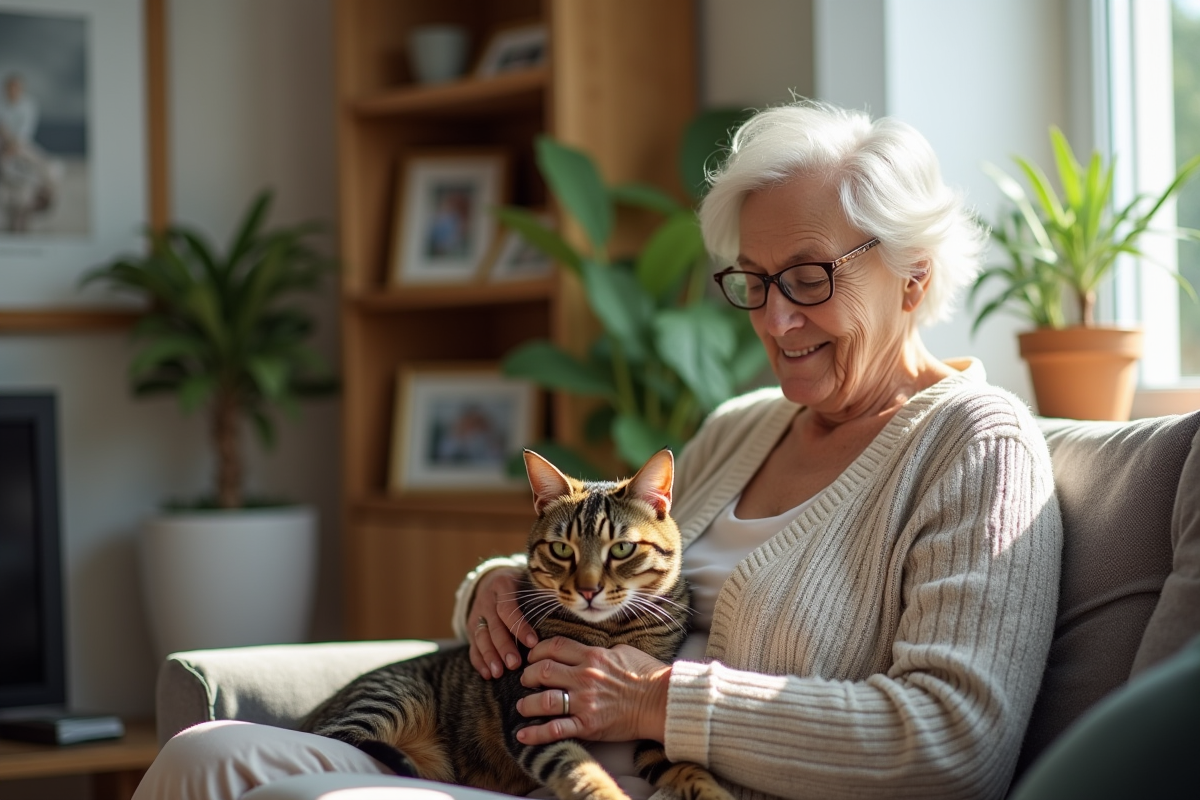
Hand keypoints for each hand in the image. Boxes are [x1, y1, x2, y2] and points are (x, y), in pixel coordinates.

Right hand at [468, 567, 537, 678]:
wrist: (492, 578)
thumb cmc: (521, 583)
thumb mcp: (530, 580)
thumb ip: (543, 592)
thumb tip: (568, 605)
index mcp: (503, 585)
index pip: (509, 608)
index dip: (520, 627)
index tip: (533, 643)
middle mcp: (487, 600)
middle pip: (493, 626)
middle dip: (503, 646)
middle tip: (514, 664)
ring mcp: (477, 614)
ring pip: (480, 637)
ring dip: (489, 656)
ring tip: (498, 673)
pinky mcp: (471, 627)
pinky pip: (472, 645)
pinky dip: (479, 661)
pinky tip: (487, 675)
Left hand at [515, 637, 670, 745]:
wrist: (661, 701)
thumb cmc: (647, 675)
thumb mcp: (623, 651)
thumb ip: (600, 650)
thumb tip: (587, 650)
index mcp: (592, 656)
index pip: (554, 647)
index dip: (537, 651)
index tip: (532, 657)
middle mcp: (584, 677)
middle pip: (542, 671)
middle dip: (528, 676)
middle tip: (525, 680)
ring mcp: (585, 702)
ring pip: (544, 700)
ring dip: (527, 704)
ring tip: (522, 706)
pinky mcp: (588, 725)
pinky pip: (556, 729)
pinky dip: (536, 734)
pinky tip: (523, 735)